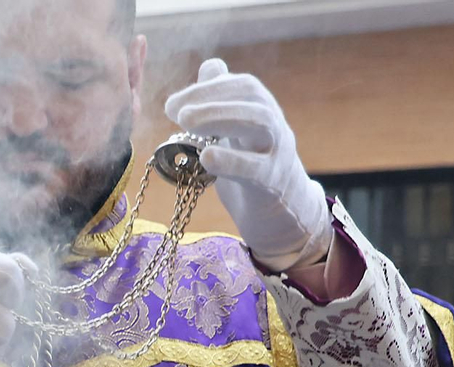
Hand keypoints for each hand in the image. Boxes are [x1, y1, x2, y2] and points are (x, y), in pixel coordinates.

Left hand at [165, 58, 332, 272]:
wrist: (281, 212)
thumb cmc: (252, 167)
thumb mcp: (236, 133)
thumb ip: (224, 101)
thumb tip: (211, 67)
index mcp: (262, 110)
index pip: (241, 86)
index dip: (208, 89)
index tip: (173, 104)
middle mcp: (273, 125)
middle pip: (252, 97)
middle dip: (214, 99)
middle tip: (178, 113)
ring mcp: (278, 153)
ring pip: (260, 122)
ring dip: (222, 117)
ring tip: (188, 124)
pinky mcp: (273, 183)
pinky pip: (257, 168)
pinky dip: (231, 161)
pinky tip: (207, 157)